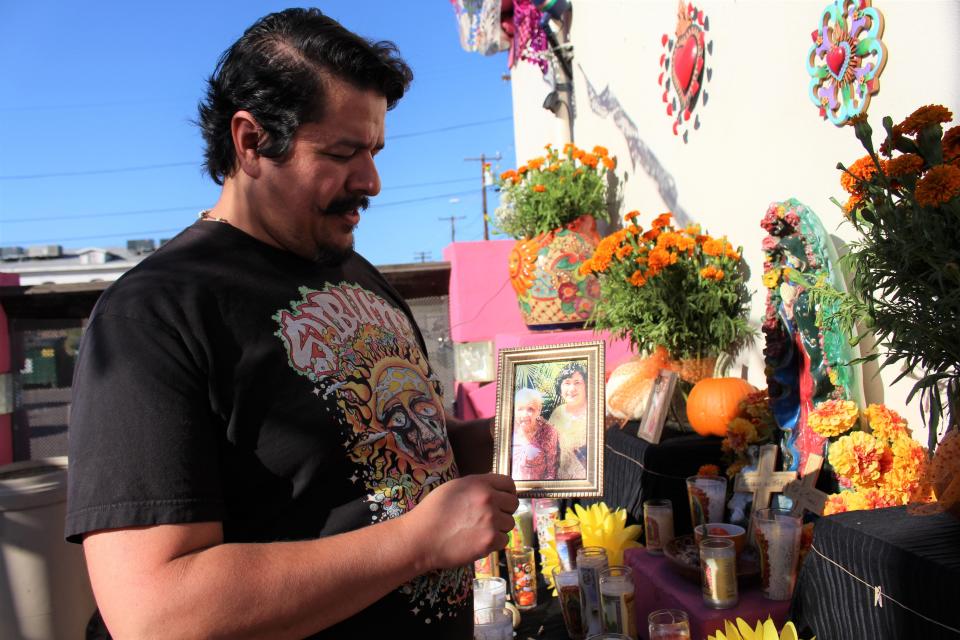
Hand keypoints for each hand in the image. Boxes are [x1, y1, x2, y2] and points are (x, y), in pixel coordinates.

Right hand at [402, 474, 518, 570]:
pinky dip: (494, 543)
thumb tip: (493, 489)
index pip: (509, 484)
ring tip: (480, 530)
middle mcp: (488, 499)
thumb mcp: (454, 487)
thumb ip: (476, 486)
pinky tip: (479, 541)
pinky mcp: (490, 540)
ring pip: (509, 524)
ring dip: (499, 528)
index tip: (503, 500)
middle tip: (490, 518)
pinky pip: (504, 540)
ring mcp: (491, 520)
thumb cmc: (432, 512)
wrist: (420, 538)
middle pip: (513, 504)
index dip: (508, 492)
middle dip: (504, 511)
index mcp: (480, 483)